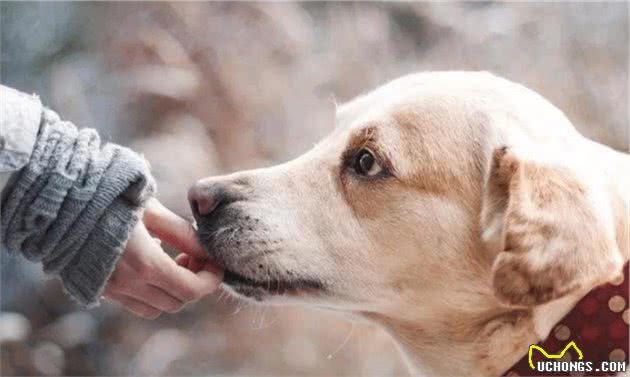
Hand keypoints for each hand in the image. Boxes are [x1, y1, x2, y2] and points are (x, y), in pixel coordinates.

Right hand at [104, 199, 221, 318]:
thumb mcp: (152, 210)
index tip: (215, 263)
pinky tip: (150, 264)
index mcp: (144, 263)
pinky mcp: (98, 288)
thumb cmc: (109, 196)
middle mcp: (127, 283)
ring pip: (156, 308)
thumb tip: (207, 251)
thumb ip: (182, 234)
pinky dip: (151, 292)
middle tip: (195, 257)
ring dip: (173, 291)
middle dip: (195, 283)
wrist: (58, 200)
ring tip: (174, 260)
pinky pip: (134, 303)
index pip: (191, 290)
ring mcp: (110, 289)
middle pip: (177, 302)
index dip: (211, 280)